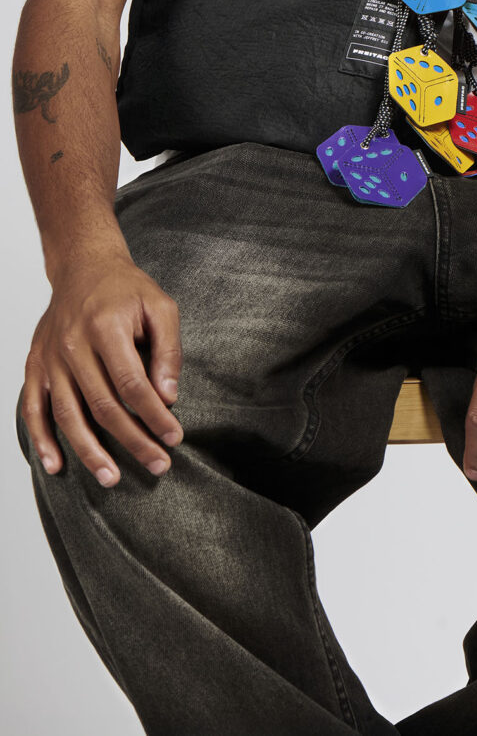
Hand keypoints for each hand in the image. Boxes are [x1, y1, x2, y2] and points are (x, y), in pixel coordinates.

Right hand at [20, 252, 184, 487]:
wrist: (83, 266)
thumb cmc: (126, 289)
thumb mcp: (160, 308)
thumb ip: (167, 351)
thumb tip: (168, 396)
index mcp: (106, 327)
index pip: (132, 384)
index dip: (154, 415)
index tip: (174, 437)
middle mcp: (73, 345)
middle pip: (103, 405)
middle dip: (133, 440)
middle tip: (158, 464)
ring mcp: (50, 358)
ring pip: (68, 414)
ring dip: (90, 451)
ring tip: (111, 478)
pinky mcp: (35, 365)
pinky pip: (34, 408)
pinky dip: (42, 439)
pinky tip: (56, 464)